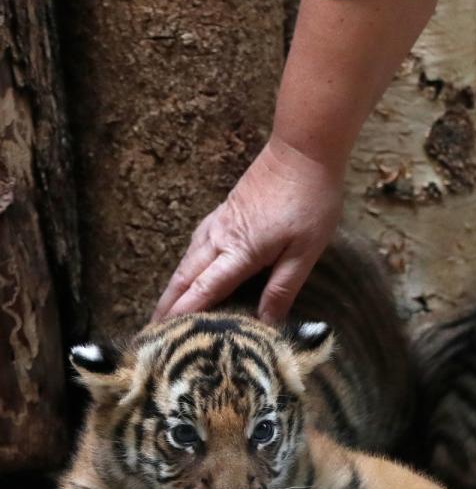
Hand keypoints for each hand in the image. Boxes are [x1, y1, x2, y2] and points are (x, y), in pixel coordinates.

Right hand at [152, 137, 342, 323]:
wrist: (302, 151)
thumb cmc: (310, 203)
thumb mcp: (305, 253)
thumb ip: (282, 289)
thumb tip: (266, 324)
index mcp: (239, 251)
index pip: (203, 290)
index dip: (182, 315)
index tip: (162, 336)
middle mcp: (220, 237)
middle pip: (185, 277)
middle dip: (167, 305)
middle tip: (152, 332)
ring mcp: (219, 222)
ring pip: (187, 260)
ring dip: (174, 286)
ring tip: (164, 310)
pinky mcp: (224, 211)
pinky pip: (196, 244)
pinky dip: (187, 265)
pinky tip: (190, 271)